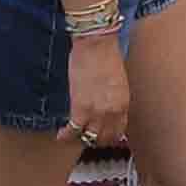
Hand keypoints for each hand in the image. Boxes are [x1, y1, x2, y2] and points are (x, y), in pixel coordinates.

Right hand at [65, 29, 133, 146]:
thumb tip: (107, 108)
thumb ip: (115, 99)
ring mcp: (96, 112)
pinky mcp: (80, 108)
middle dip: (96, 140)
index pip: (119, 132)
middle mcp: (112, 112)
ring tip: (74, 136)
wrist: (96, 45)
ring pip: (89, 137)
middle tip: (87, 137)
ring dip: (82, 138)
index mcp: (123, 105)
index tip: (103, 137)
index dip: (110, 137)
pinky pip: (73, 130)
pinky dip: (66, 135)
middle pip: (105, 138)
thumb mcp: (118, 83)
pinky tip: (61, 135)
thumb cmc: (106, 56)